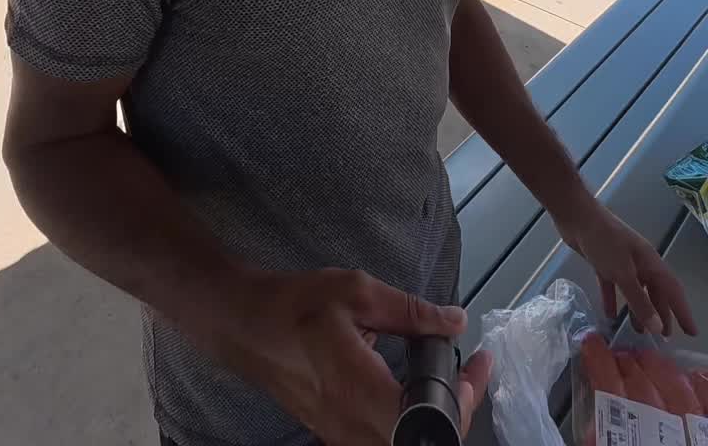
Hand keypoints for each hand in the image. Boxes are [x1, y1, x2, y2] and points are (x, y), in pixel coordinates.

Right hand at [216, 266, 490, 445]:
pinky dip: (405, 421)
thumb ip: (409, 311)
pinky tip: (411, 389)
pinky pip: (379, 439)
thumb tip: (455, 321)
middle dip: (456, 409)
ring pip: (400, 443)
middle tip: (468, 371)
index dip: (463, 399)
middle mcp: (350, 425)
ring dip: (433, 419)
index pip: (427, 418)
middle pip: (420, 440)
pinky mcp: (331, 433)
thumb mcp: (356, 291)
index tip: (479, 364)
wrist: (242, 324)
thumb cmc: (295, 304)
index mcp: (358, 389)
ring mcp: (338, 435)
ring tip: (448, 380)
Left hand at [556, 200, 696, 337]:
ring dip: (637, 310)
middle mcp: (639, 263)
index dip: (683, 311)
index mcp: (650, 262)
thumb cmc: (604, 241)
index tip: (692, 332)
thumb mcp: (623, 273)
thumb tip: (657, 327)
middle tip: (664, 337)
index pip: (673, 290)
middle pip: (655, 292)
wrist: (576, 216)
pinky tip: (610, 316)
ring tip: (639, 332)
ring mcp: (621, 262)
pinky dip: (612, 300)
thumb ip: (639, 300)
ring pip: (634, 291)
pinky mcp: (603, 263)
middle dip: (661, 314)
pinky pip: (612, 286)